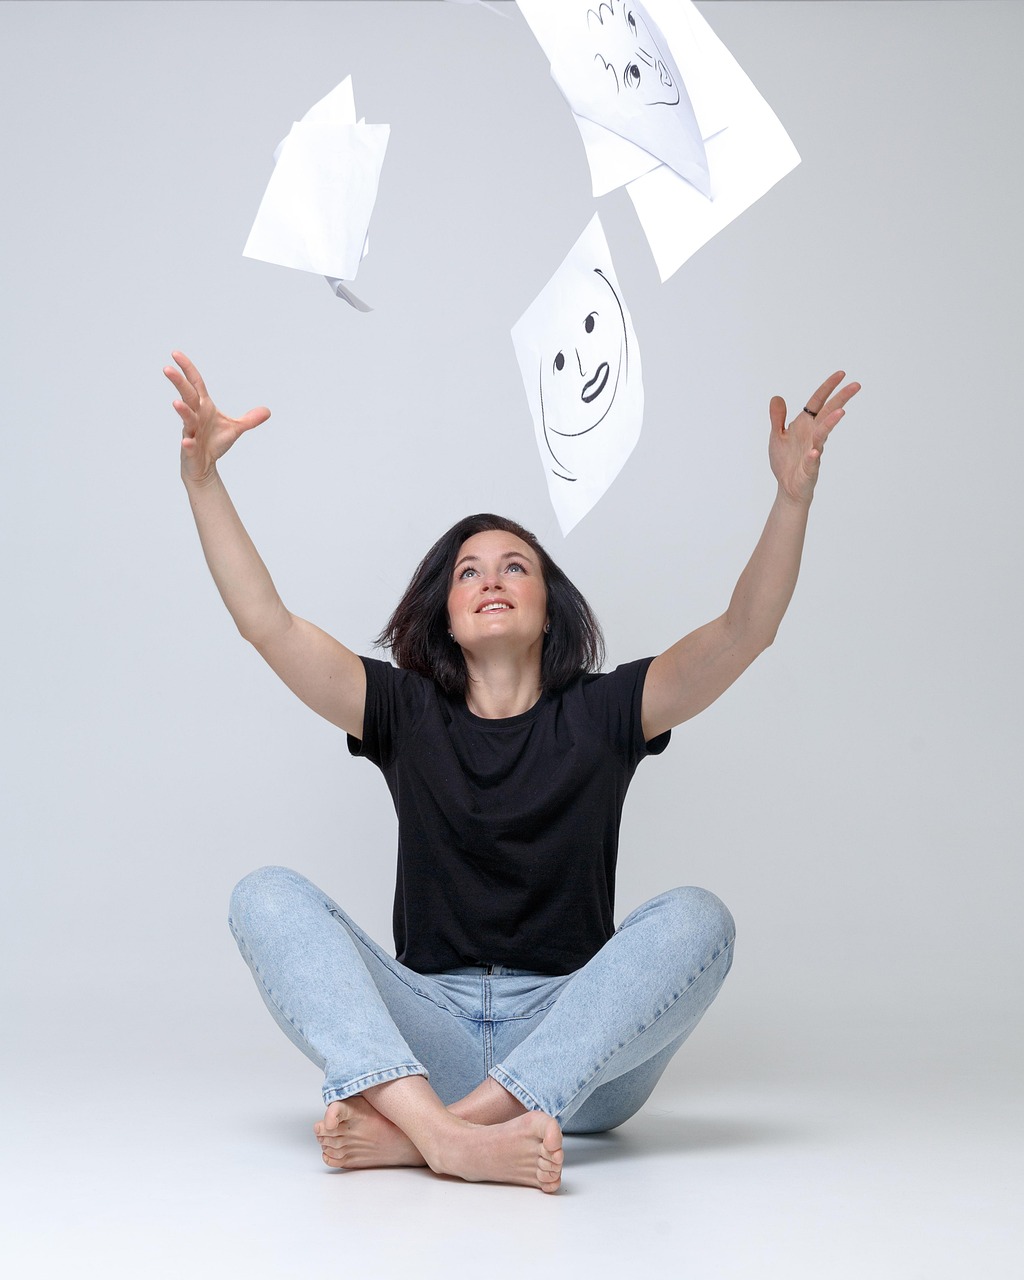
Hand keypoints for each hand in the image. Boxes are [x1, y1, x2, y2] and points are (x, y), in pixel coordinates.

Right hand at [164, 350, 270, 483]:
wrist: (204, 464)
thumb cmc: (214, 442)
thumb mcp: (235, 428)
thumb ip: (250, 419)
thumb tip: (268, 411)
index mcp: (204, 406)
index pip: (195, 384)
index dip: (188, 369)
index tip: (176, 354)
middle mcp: (195, 415)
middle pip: (187, 396)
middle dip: (178, 382)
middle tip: (167, 369)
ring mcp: (191, 431)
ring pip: (186, 419)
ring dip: (182, 411)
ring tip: (176, 403)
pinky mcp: (190, 448)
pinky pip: (188, 445)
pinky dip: (188, 443)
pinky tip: (187, 442)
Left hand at [768, 370, 859, 504]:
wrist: (788, 487)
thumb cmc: (785, 461)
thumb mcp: (776, 435)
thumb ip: (777, 417)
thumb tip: (777, 397)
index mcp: (804, 425)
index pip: (817, 402)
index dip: (828, 388)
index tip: (841, 374)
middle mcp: (812, 435)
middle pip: (828, 413)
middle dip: (841, 399)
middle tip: (856, 385)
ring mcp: (813, 451)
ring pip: (822, 435)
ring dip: (830, 424)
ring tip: (840, 412)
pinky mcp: (809, 469)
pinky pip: (812, 462)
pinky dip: (813, 458)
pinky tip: (813, 453)